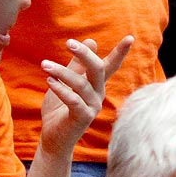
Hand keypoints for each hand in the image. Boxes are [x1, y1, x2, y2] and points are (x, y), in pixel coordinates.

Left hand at [39, 36, 134, 155]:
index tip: (131, 38)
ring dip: (61, 72)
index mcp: (96, 84)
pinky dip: (61, 89)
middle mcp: (98, 94)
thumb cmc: (59, 109)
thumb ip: (77, 65)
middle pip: (98, 69)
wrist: (54, 138)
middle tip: (69, 42)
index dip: (120, 52)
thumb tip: (91, 41)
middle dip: (85, 54)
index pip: (111, 65)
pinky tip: (49, 81)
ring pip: (81, 83)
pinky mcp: (83, 118)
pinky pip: (73, 100)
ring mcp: (93, 107)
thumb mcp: (65, 82)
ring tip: (44, 64)